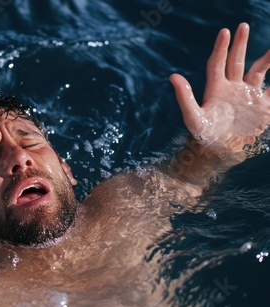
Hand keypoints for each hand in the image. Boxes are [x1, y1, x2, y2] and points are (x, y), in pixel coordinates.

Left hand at [170, 23, 269, 157]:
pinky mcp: (263, 108)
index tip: (225, 32)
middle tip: (242, 26)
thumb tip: (172, 76)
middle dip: (239, 44)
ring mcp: (248, 97)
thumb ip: (184, 97)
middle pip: (236, 61)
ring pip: (258, 71)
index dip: (221, 47)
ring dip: (267, 59)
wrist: (221, 155)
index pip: (218, 63)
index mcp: (216, 89)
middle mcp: (232, 89)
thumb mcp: (193, 117)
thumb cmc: (204, 138)